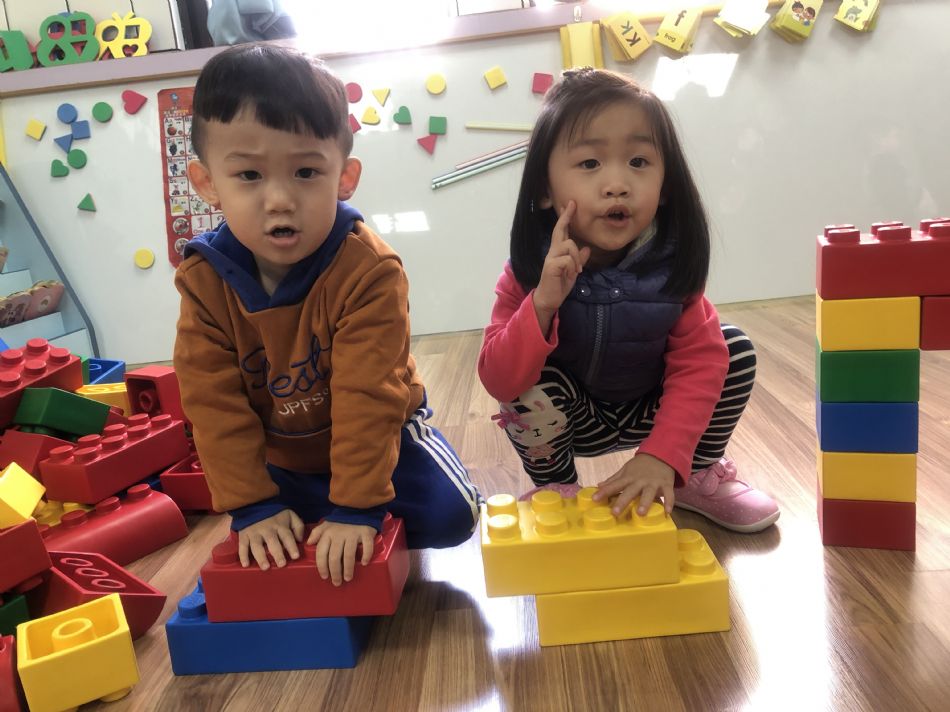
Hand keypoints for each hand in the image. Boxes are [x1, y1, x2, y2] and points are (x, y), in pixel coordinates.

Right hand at [238, 509, 304, 569]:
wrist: (254, 504)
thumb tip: (300, 540)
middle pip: (272, 542)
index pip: (287, 536)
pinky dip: (243, 555)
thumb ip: (298, 526)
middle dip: (277, 553)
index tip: (295, 556)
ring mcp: (254, 533)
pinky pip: (242, 546)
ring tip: (265, 567)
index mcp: (280, 525)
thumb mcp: (290, 515)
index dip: (291, 546)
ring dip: (261, 557)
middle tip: (281, 564)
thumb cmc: (275, 514)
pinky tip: (245, 565)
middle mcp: (267, 530)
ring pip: (257, 546)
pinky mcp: (243, 535)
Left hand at [306, 520, 376, 585]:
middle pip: (335, 557)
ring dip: (348, 569)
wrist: (359, 508)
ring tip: (348, 578)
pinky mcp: (366, 533)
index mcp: (328, 534)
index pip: (322, 553)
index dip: (322, 567)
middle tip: (337, 582)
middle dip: (335, 572)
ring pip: (349, 555)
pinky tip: (364, 564)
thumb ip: (316, 533)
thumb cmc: (341, 521)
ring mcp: (353, 534)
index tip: (325, 576)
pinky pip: (367, 546)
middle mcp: (339, 534)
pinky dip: (366, 556)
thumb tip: (308, 543)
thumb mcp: (326, 524)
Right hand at [533, 201, 589, 333]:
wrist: (548, 300)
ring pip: (569, 245)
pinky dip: (573, 267)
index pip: (561, 232)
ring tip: (576, 271)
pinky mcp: (551, 266)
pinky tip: (571, 275)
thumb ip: (579, 260)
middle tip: (572, 204)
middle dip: (566, 217)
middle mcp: (552, 252)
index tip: (570, 205)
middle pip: (560, 231)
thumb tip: (586, 248)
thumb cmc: (559, 285)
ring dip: (577, 258)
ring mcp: (551, 258)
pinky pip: (568, 260)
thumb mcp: (573, 272)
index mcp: (557, 252)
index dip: (566, 218)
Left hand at [593, 453, 675, 516]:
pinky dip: (669, 503)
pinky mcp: (666, 484)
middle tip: (615, 512)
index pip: (614, 485)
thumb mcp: (626, 470)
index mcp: (629, 478)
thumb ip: (613, 479)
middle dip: (622, 501)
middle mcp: (640, 481)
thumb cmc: (640, 466)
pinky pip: (669, 494)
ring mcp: (653, 483)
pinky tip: (667, 513)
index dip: (604, 492)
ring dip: (645, 503)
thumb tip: (599, 486)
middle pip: (630, 491)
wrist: (660, 454)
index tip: (595, 499)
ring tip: (640, 514)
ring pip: (649, 493)